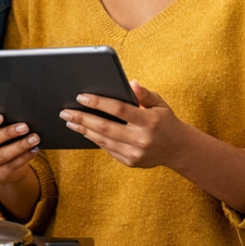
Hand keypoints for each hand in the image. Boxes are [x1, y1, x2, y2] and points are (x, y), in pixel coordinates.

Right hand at [0, 113, 39, 183]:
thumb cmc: (3, 139)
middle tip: (24, 127)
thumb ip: (4, 121)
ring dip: (19, 146)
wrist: (6, 165)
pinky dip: (24, 157)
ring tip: (34, 138)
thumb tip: (20, 113)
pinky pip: (11, 165)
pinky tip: (34, 149)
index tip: (0, 117)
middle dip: (7, 133)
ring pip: (1, 155)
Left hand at [59, 80, 184, 168]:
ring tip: (70, 120)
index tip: (81, 97)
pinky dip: (94, 139)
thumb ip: (144, 94)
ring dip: (84, 130)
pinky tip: (84, 131)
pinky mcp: (131, 162)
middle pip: (105, 127)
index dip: (98, 103)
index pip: (119, 110)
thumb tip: (130, 83)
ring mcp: (135, 153)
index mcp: (149, 121)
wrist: (178, 149)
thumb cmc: (165, 121)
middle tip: (65, 111)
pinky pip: (108, 150)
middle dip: (83, 118)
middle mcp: (142, 139)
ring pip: (103, 141)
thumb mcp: (160, 103)